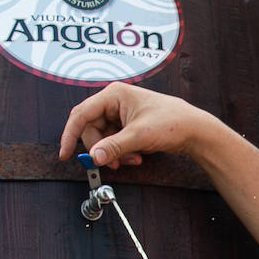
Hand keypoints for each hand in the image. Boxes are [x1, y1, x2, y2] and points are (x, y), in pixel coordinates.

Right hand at [57, 82, 211, 168]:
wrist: (193, 129)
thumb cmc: (172, 122)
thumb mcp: (139, 136)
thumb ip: (113, 147)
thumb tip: (93, 157)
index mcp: (113, 95)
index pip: (81, 114)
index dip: (70, 135)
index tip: (65, 153)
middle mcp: (114, 102)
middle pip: (91, 130)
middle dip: (102, 149)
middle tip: (113, 163)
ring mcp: (120, 114)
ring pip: (103, 139)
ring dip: (114, 154)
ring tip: (132, 159)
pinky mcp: (127, 125)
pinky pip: (113, 142)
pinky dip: (122, 153)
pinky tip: (136, 156)